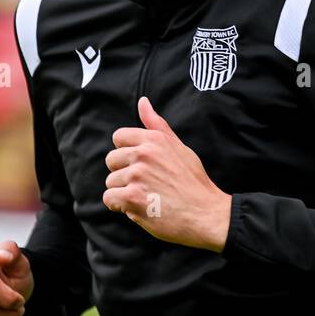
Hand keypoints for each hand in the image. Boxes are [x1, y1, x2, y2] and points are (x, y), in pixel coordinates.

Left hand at [103, 96, 232, 251]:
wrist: (206, 214)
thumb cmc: (194, 182)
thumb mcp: (179, 147)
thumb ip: (157, 125)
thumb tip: (142, 101)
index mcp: (154, 139)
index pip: (119, 137)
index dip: (127, 153)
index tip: (141, 166)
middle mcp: (144, 154)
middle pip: (111, 160)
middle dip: (123, 174)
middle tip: (146, 185)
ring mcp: (137, 175)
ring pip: (110, 182)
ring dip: (124, 192)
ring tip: (147, 197)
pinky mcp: (132, 197)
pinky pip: (109, 199)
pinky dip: (120, 207)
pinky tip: (139, 208)